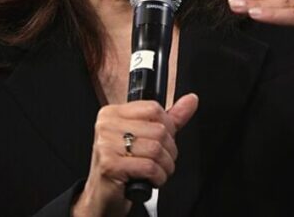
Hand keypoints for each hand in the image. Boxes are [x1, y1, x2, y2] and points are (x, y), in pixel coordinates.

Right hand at [73, 94, 198, 216]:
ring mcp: (106, 145)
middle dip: (169, 150)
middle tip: (162, 159)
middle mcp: (106, 125)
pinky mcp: (109, 165)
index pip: (154, 109)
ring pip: (156, 149)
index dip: (168, 126)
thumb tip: (191, 100)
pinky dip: (158, 176)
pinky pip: (149, 167)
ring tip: (159, 170)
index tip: (165, 139)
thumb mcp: (146, 136)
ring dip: (165, 165)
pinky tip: (152, 179)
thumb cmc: (123, 162)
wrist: (102, 192)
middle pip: (158, 130)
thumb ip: (170, 118)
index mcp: (113, 112)